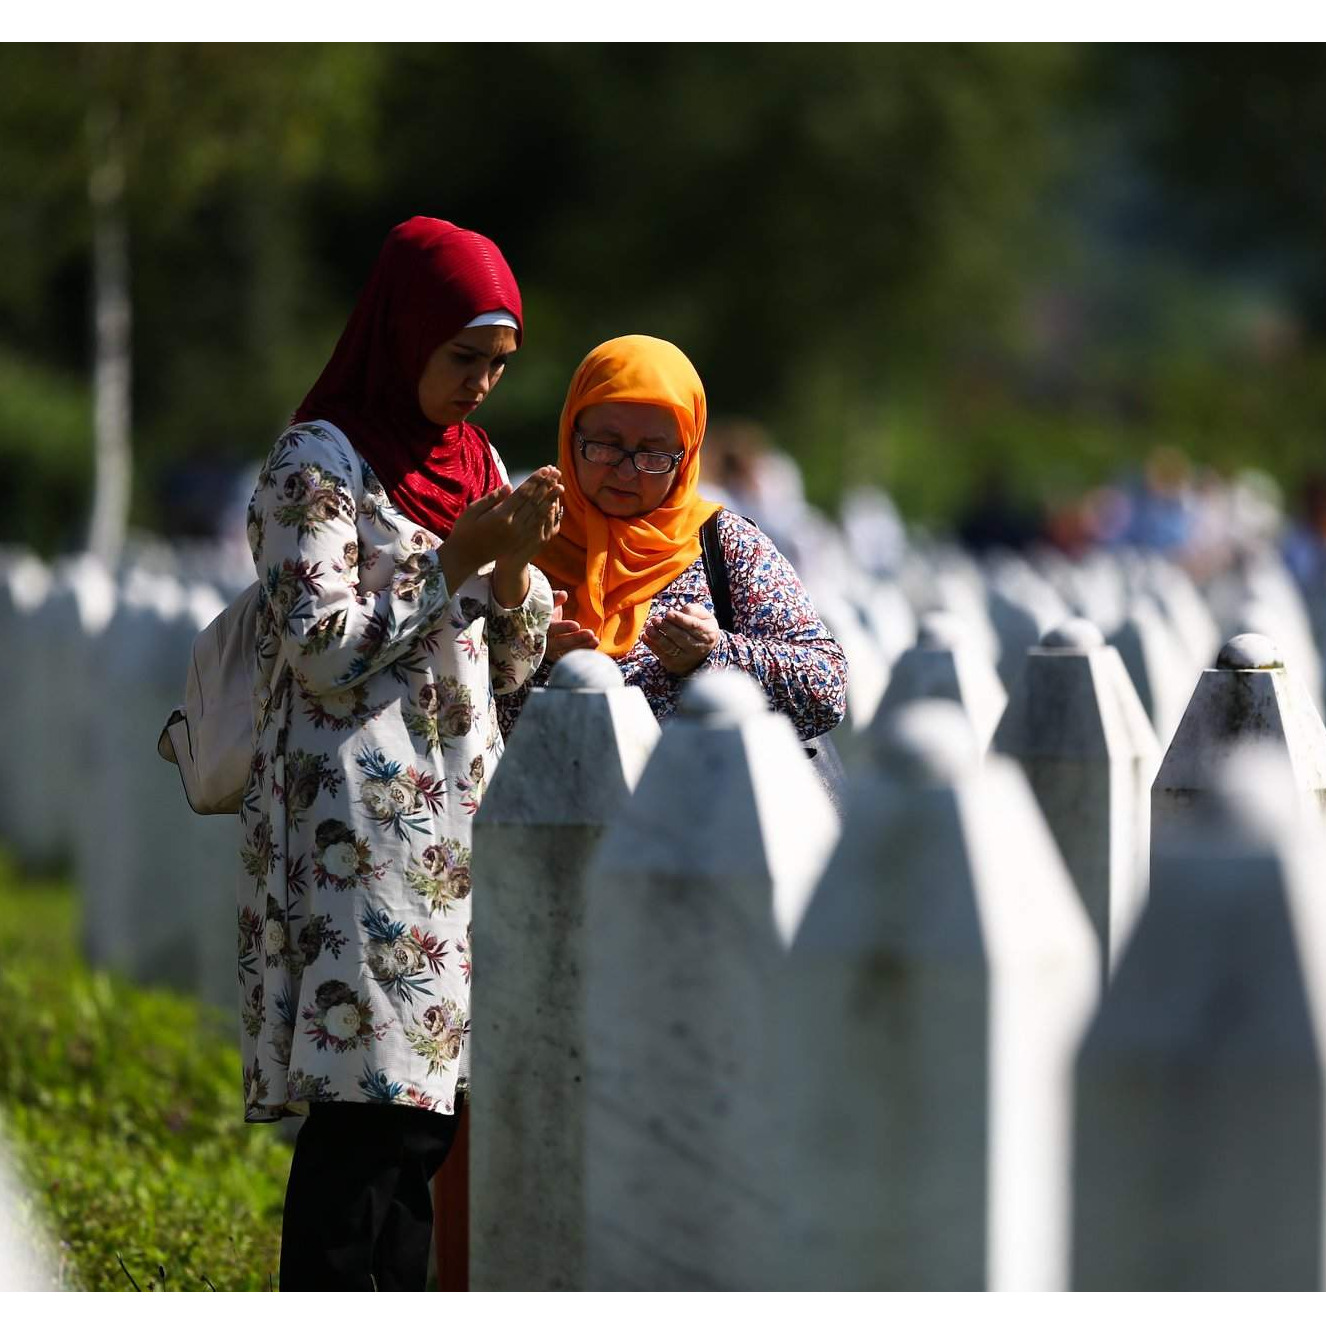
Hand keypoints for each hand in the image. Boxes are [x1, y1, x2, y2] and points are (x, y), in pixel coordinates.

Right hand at [443, 467, 562, 592]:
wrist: (465, 558)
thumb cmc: (464, 531)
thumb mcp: (472, 511)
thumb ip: (492, 498)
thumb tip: (510, 486)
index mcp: (501, 516)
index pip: (523, 493)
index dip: (535, 480)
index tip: (545, 469)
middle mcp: (513, 525)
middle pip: (535, 501)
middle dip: (547, 486)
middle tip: (557, 472)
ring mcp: (518, 535)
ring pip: (539, 514)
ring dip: (551, 499)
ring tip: (561, 487)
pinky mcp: (520, 542)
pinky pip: (537, 526)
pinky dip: (546, 516)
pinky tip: (552, 507)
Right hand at [544, 589, 599, 663]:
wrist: (537, 622)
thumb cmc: (543, 609)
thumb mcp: (546, 602)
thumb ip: (554, 599)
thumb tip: (563, 595)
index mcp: (538, 627)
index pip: (550, 629)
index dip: (563, 628)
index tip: (576, 625)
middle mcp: (542, 642)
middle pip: (559, 644)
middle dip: (575, 639)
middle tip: (590, 634)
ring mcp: (550, 651)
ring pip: (565, 652)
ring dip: (582, 647)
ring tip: (596, 640)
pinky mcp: (557, 655)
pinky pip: (570, 656)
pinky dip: (582, 651)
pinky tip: (594, 645)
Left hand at [643, 602, 720, 675]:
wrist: (703, 649)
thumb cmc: (700, 626)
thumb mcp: (703, 615)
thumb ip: (693, 610)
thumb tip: (681, 612)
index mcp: (708, 633)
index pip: (693, 626)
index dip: (680, 620)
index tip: (668, 613)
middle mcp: (699, 648)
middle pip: (681, 637)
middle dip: (666, 628)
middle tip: (655, 619)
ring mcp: (687, 658)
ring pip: (670, 647)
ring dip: (657, 637)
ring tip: (649, 628)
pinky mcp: (675, 664)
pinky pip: (661, 655)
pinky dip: (652, 646)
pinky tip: (645, 637)